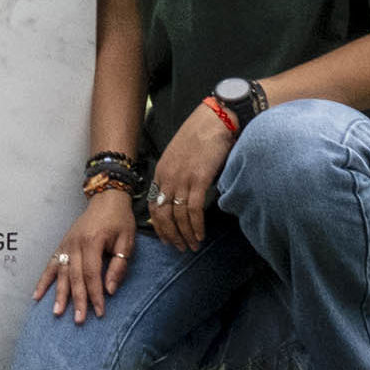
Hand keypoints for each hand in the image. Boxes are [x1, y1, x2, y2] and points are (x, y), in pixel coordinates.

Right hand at [32, 190, 136, 321]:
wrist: (106, 199)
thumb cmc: (120, 221)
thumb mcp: (127, 241)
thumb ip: (119, 266)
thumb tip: (110, 290)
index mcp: (93, 242)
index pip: (92, 274)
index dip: (96, 294)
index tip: (100, 312)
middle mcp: (75, 244)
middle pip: (75, 277)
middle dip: (77, 300)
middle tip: (79, 320)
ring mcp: (66, 244)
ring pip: (61, 273)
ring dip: (59, 294)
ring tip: (57, 312)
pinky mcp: (62, 245)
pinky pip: (51, 264)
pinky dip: (43, 280)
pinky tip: (37, 295)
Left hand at [146, 100, 235, 252]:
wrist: (215, 120)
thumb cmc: (201, 136)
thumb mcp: (180, 156)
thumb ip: (177, 175)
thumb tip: (181, 196)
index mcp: (161, 171)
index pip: (154, 205)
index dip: (159, 225)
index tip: (166, 238)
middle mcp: (168, 177)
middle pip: (163, 214)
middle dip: (170, 235)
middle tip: (179, 248)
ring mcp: (182, 178)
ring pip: (178, 216)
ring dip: (185, 234)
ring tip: (192, 246)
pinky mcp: (199, 179)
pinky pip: (194, 210)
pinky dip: (196, 226)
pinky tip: (200, 235)